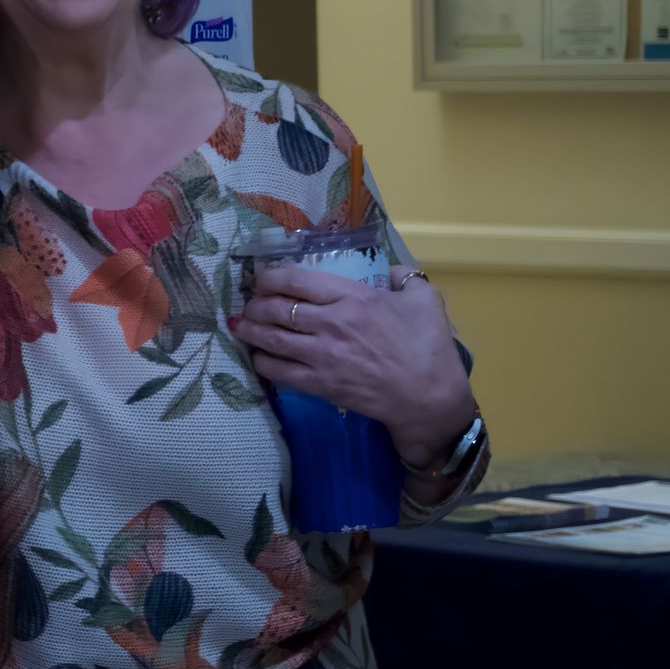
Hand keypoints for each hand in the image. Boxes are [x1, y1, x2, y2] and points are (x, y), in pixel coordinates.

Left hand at [232, 265, 475, 467]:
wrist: (428, 398)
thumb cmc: (429, 347)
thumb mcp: (424, 299)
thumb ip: (403, 277)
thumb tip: (388, 269)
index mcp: (352, 298)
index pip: (296, 280)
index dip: (270, 277)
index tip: (263, 279)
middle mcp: (330, 323)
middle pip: (276, 308)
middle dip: (255, 303)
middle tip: (250, 304)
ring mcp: (322, 355)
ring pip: (271, 338)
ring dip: (250, 330)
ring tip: (240, 325)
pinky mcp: (320, 384)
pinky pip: (279, 371)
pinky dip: (262, 361)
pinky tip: (257, 356)